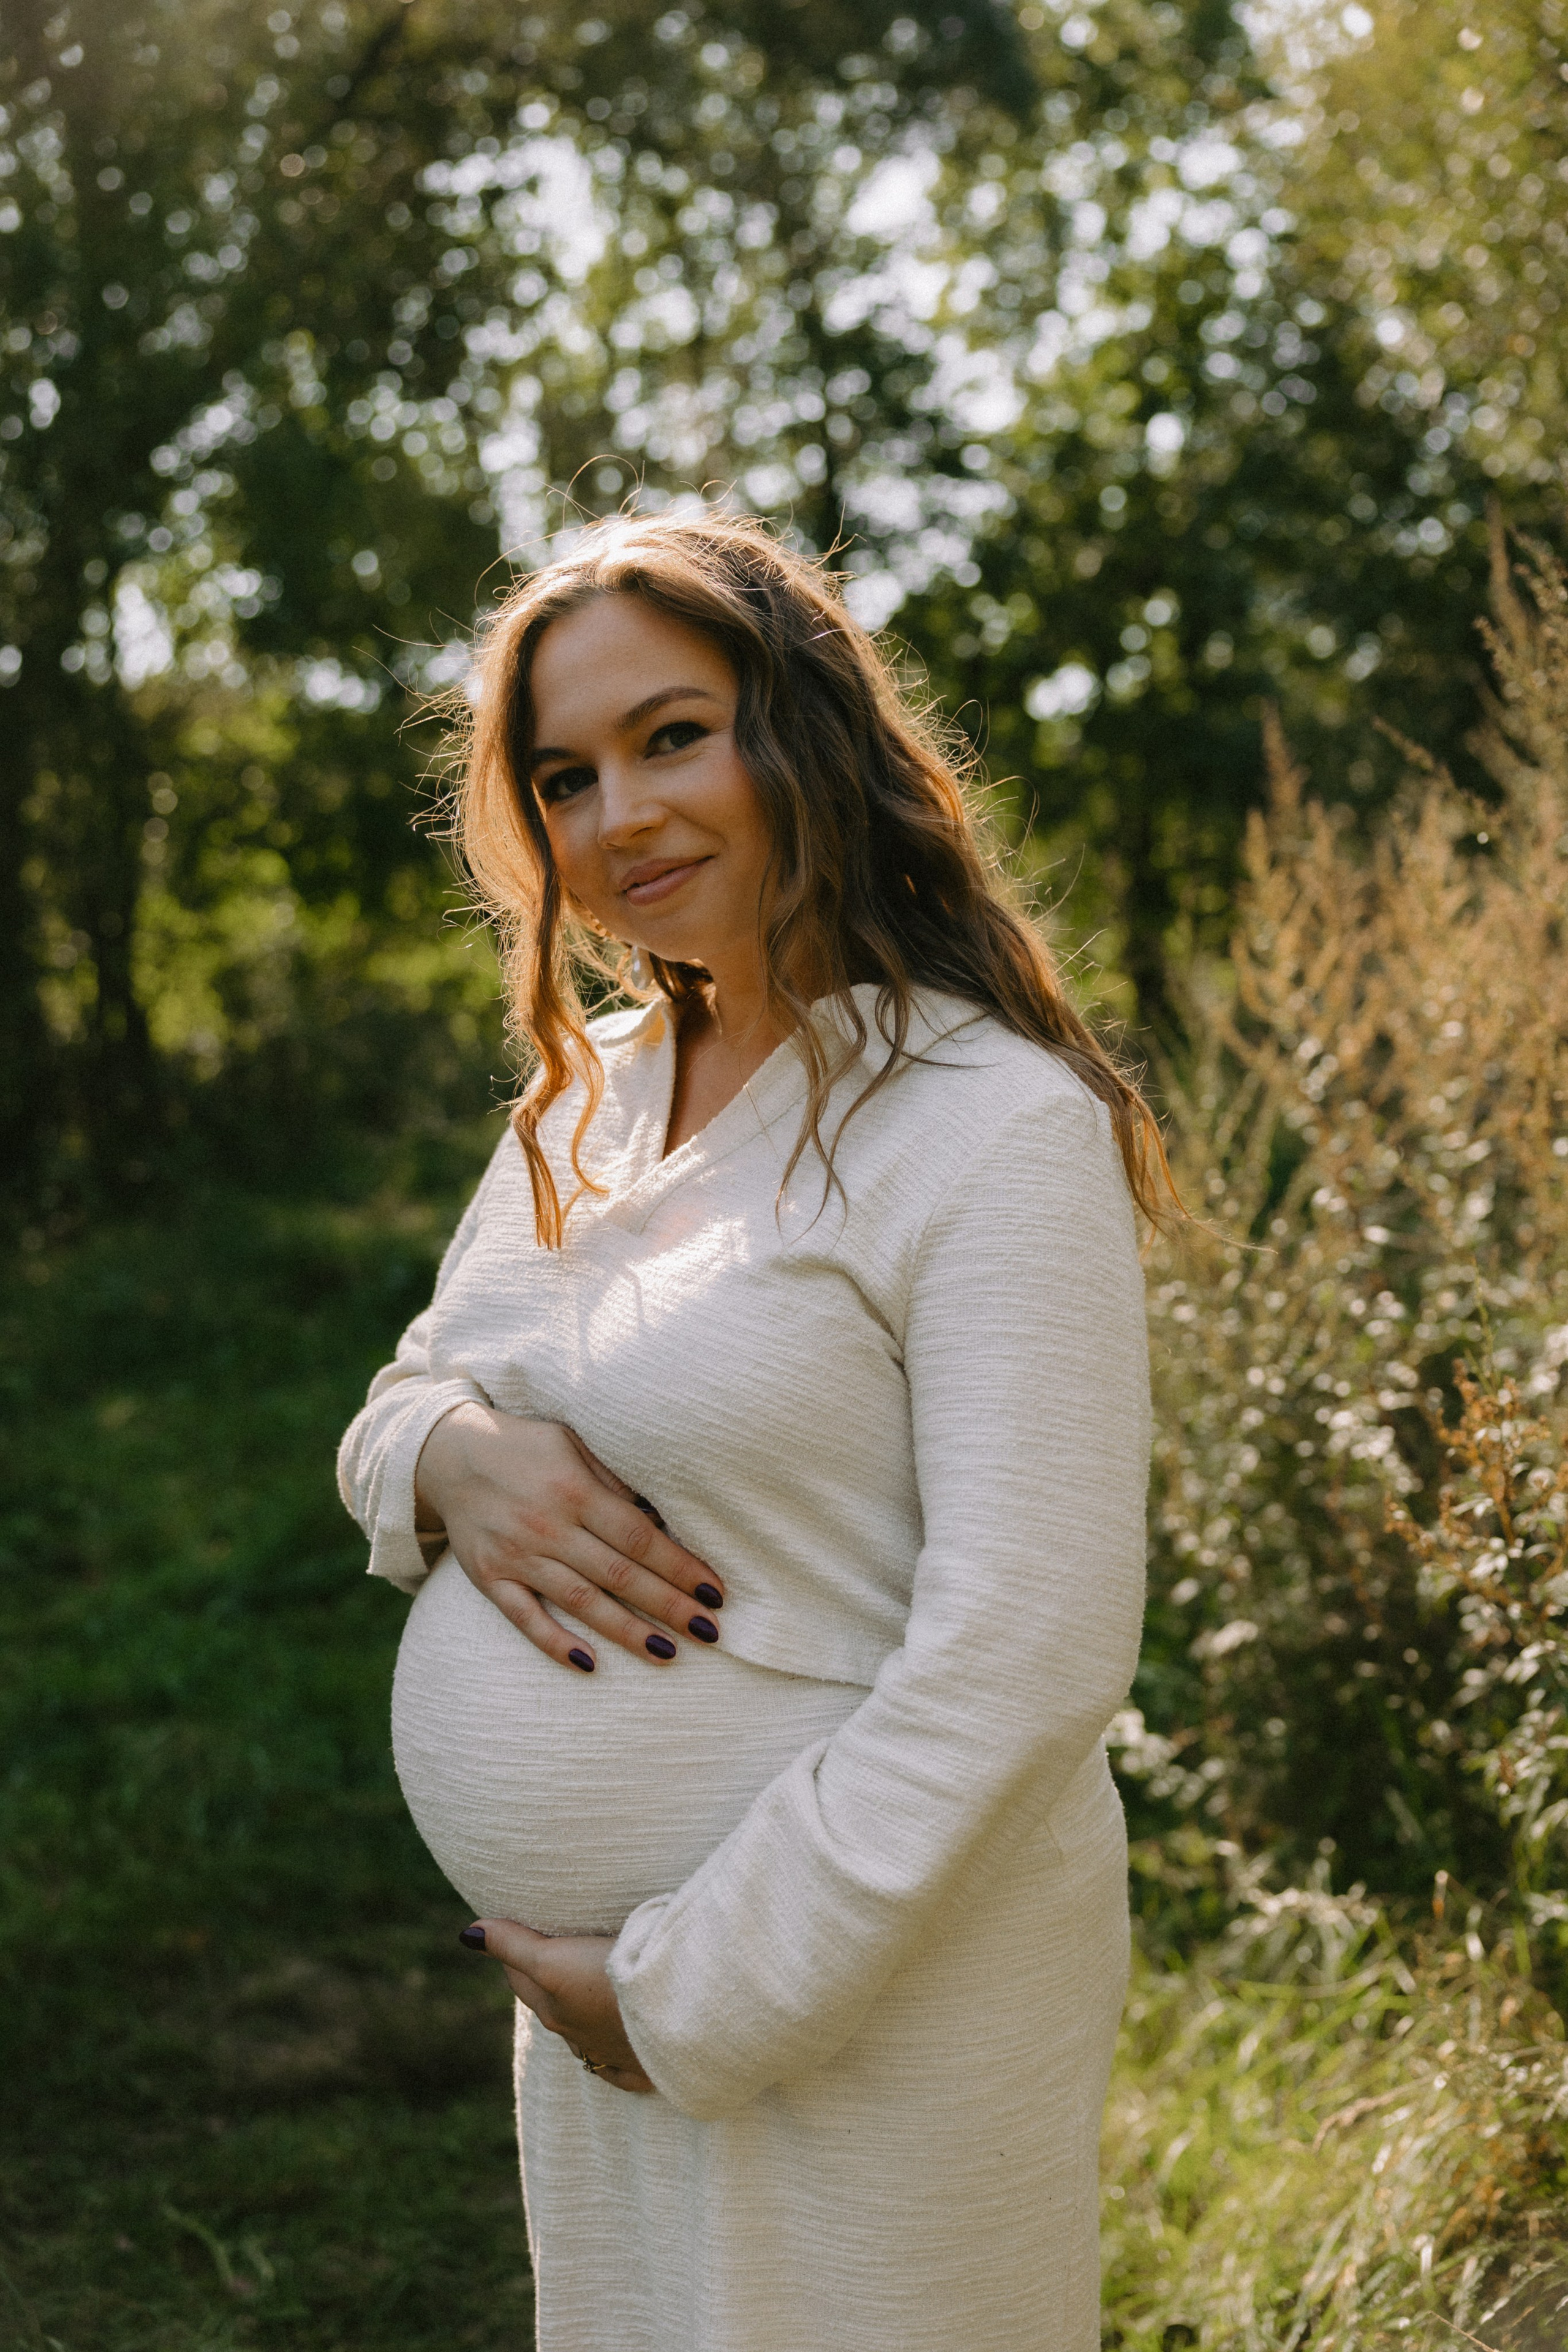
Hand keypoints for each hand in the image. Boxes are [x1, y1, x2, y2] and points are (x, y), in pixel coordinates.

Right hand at [413, 1403, 724, 1672]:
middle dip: (667, 1605)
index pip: (639, 1537)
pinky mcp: (489, 1578)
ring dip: (625, 1630)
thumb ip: (615, 1479)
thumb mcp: (574, 1443)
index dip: (679, 1566)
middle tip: (709, 1632)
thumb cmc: (529, 1447)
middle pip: (618, 1573)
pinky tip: (589, 1664)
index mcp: (575, 1489)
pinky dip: (555, 1642)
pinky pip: (524, 1617)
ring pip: (579, 1601)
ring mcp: (516, 1555)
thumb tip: (663, 1516)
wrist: (450, 1453)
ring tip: (667, 1653)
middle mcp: (547, 1525)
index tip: (715, 1592)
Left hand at [461, 1918, 654, 2094]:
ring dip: (581, 2011)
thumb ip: (514, 1945)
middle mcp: (579, 2037)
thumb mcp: (555, 1960)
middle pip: (552, 2003)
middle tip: (548, 1949)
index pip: (522, 1977)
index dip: (514, 1951)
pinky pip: (623, 2066)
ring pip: (585, 2034)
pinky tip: (615, 2050)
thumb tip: (467, 1934)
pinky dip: (615, 2055)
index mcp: (554, 2010)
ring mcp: (614, 2054)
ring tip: (585, 1987)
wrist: (672, 2020)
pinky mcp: (647, 2064)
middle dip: (545, 1979)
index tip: (512, 1929)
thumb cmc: (607, 1985)